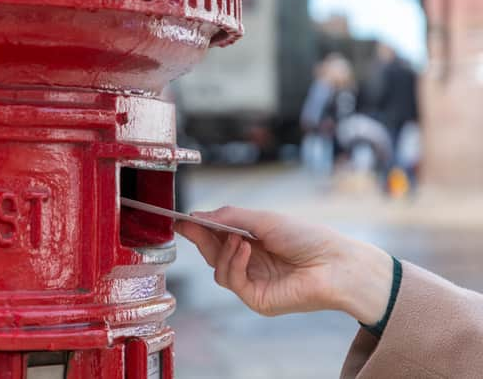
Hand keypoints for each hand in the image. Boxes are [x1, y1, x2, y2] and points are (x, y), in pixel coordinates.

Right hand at [174, 207, 392, 324]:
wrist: (334, 263)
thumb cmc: (306, 237)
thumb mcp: (263, 219)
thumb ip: (229, 217)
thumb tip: (198, 216)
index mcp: (252, 241)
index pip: (218, 236)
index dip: (198, 228)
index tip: (180, 219)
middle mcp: (250, 262)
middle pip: (213, 253)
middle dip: (200, 238)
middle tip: (189, 224)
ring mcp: (253, 282)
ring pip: (218, 270)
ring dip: (222, 251)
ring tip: (238, 239)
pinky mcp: (257, 299)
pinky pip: (232, 281)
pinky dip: (234, 263)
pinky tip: (246, 249)